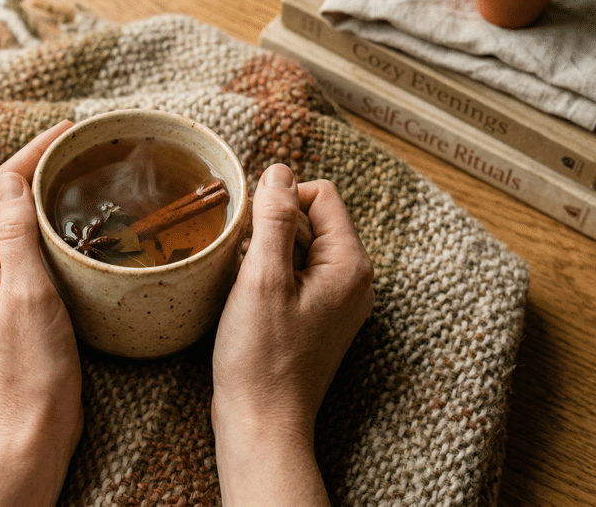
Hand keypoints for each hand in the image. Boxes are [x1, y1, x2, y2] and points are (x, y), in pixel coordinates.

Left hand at [0, 119, 80, 506]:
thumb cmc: (30, 367)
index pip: (0, 186)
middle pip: (7, 200)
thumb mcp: (27, 291)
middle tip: (80, 149)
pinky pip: (32, 250)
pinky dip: (53, 228)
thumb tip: (13, 177)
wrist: (30, 426)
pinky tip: (79, 229)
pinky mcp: (19, 305)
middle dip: (39, 168)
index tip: (67, 132)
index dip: (31, 154)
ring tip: (82, 177)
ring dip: (46, 196)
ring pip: (20, 224)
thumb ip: (16, 232)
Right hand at [212, 164, 374, 505]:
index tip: (249, 229)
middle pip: (312, 220)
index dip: (282, 200)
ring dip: (268, 252)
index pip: (322, 195)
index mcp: (349, 265)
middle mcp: (352, 280)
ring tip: (243, 283)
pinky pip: (295, 276)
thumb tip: (279, 171)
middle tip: (242, 260)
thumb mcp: (263, 279)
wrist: (262, 424)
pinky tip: (247, 299)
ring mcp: (336, 301)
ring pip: (300, 248)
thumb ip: (275, 219)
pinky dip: (269, 276)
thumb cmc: (261, 358)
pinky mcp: (316, 318)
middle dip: (273, 227)